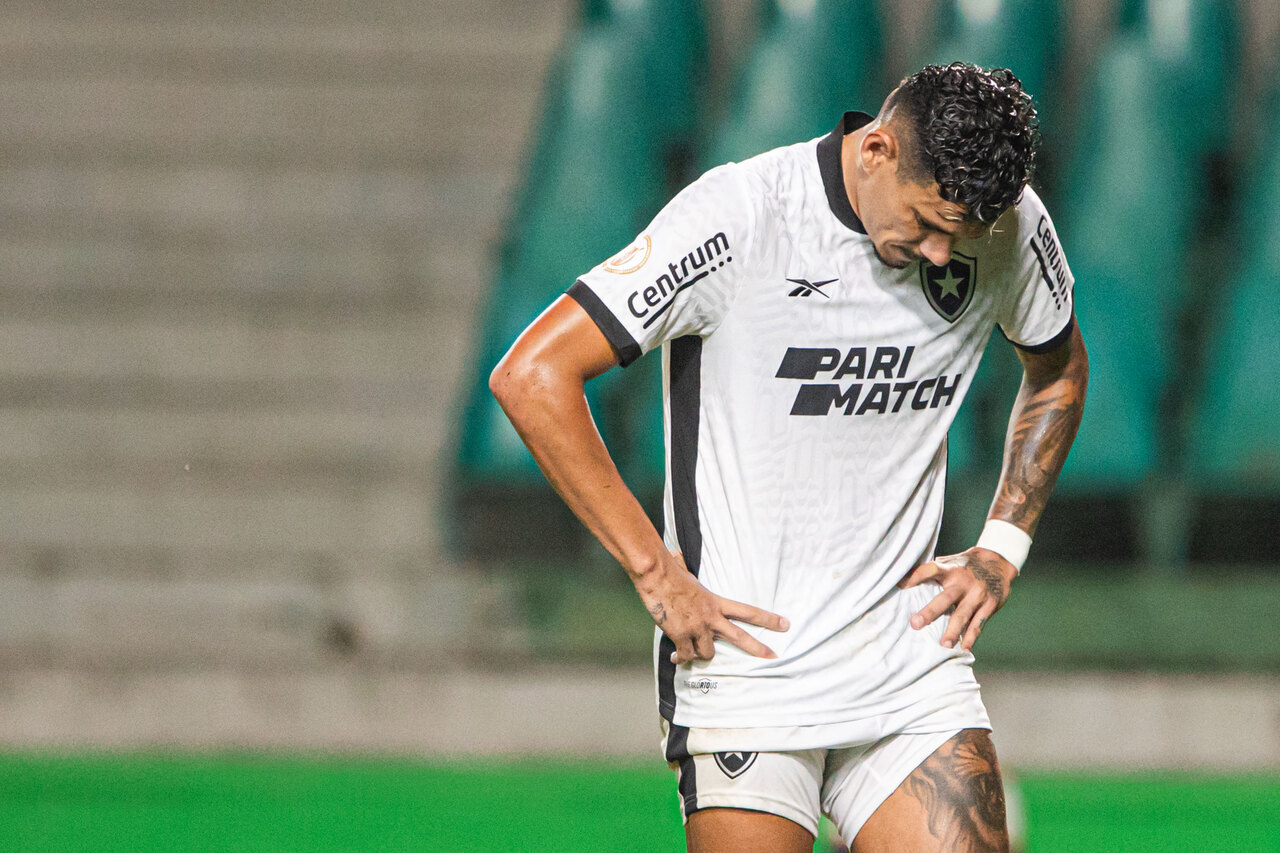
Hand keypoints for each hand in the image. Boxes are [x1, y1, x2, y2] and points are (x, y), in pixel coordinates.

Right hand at [637, 552, 789, 664]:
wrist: (657, 577)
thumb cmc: (671, 572)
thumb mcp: (688, 574)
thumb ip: (689, 575)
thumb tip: (676, 554)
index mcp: (716, 602)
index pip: (748, 611)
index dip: (768, 619)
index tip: (785, 625)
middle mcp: (711, 617)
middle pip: (740, 637)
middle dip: (758, 648)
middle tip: (773, 657)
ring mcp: (697, 627)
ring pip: (708, 653)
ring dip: (700, 654)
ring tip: (692, 652)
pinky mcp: (681, 635)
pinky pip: (686, 656)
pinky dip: (680, 658)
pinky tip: (675, 658)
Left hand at [897, 547, 1016, 650]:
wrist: (999, 562)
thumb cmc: (965, 565)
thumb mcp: (950, 561)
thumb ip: (932, 570)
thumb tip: (902, 578)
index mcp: (950, 569)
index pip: (930, 570)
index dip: (915, 576)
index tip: (900, 585)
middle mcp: (963, 582)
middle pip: (945, 598)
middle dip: (930, 612)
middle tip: (915, 624)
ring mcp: (977, 594)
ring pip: (963, 615)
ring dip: (953, 631)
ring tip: (944, 645)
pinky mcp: (990, 605)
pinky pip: (979, 623)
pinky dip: (972, 636)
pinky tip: (965, 648)